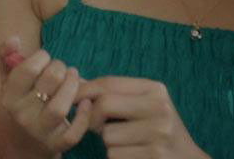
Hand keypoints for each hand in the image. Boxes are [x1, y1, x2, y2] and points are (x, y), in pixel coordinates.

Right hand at [0, 37, 92, 157]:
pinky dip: (83, 115)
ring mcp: (40, 131)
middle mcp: (21, 115)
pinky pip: (73, 132)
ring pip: (59, 108)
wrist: (25, 144)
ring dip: (73, 87)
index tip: (45, 58)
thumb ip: (7, 56)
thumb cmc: (21, 103)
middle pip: (49, 83)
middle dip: (60, 68)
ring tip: (74, 77)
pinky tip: (86, 102)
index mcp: (8, 96)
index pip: (27, 69)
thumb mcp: (9, 80)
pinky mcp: (57, 144)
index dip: (42, 56)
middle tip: (62, 68)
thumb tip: (14, 38)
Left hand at [76, 77, 205, 158]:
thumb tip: (76, 83)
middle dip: (93, 118)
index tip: (73, 99)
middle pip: (104, 105)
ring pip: (107, 135)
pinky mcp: (153, 156)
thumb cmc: (157, 130)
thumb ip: (115, 94)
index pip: (109, 83)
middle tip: (98, 126)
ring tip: (127, 142)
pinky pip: (114, 155)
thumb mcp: (144, 104)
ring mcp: (158, 134)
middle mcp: (159, 108)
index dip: (84, 90)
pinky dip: (116, 156)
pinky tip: (132, 154)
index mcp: (155, 90)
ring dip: (109, 142)